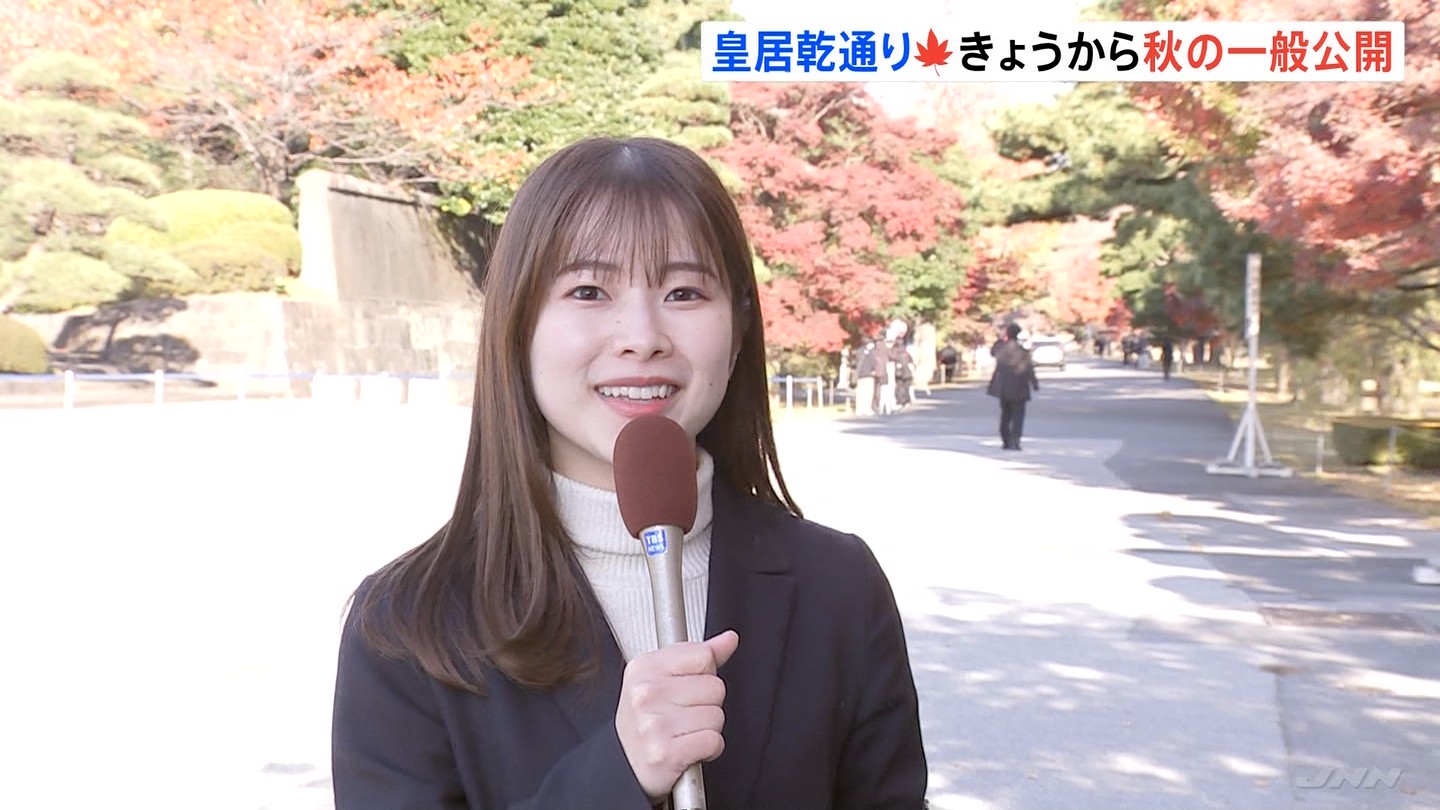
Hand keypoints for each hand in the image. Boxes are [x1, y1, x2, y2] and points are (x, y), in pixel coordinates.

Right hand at [616, 630, 738, 800]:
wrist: (622, 764)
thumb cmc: (645, 721)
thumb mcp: (662, 679)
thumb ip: (699, 656)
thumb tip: (729, 639)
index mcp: (645, 668)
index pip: (704, 656)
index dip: (704, 674)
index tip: (687, 688)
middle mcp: (646, 693)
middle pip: (715, 687)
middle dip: (707, 704)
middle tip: (683, 715)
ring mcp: (654, 723)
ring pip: (717, 716)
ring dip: (708, 729)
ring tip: (684, 732)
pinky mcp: (665, 753)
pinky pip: (713, 741)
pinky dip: (709, 749)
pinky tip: (689, 748)